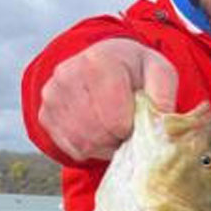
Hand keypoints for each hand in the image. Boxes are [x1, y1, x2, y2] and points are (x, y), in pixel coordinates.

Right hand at [38, 39, 178, 161]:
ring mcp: (52, 95)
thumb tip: (163, 123)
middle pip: (97, 133)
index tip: (137, 120)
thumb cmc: (134, 70)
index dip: (131, 129)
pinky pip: (71, 147)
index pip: (115, 120)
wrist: (103, 62)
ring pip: (83, 143)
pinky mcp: (45, 114)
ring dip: (105, 146)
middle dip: (118, 139)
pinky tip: (100, 132)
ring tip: (115, 131)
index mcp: (99, 61)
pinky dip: (89, 148)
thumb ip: (164, 93)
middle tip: (128, 129)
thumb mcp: (158, 72)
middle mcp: (68, 75)